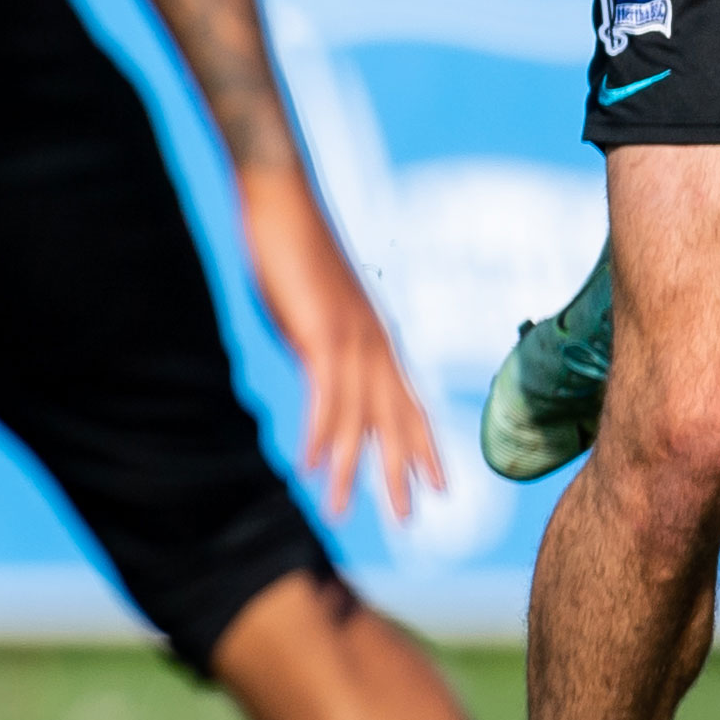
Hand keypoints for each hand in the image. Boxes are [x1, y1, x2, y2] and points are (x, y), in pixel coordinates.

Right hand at [241, 167, 440, 524]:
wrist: (280, 198)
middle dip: (402, 472)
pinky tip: (311, 465)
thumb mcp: (314, 300)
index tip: (439, 487)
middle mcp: (374, 343)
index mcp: (376, 336)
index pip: (411, 402)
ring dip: (351, 469)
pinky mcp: (319, 334)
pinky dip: (320, 434)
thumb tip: (320, 356)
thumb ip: (322, 334)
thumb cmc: (292, 242)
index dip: (424, 446)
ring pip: (358, 418)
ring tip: (342, 511)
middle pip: (395, 420)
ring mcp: (350, 339)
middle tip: (411, 520)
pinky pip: (325, 396)